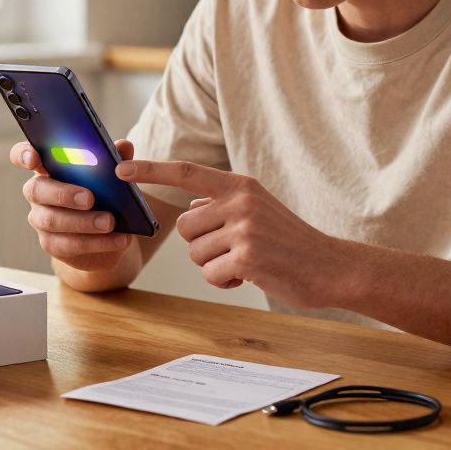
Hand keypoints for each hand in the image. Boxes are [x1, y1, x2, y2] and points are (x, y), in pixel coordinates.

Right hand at [11, 139, 134, 272]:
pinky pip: (67, 244)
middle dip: (62, 193)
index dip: (23, 155)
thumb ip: (116, 158)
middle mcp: (38, 192)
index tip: (34, 158)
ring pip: (52, 220)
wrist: (111, 232)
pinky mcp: (52, 244)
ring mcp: (41, 219)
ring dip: (83, 222)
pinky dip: (96, 242)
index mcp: (48, 167)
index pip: (23, 155)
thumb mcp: (113, 175)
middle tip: (89, 198)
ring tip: (110, 222)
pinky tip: (118, 239)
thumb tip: (124, 145)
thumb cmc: (106, 193)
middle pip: (37, 189)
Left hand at [115, 159, 344, 308]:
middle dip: (202, 245)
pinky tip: (251, 275)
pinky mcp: (247, 256)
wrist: (330, 266)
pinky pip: (211, 274)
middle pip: (184, 226)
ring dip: (215, 265)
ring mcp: (244, 228)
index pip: (186, 172)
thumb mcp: (259, 209)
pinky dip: (225, 281)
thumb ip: (224, 203)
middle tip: (235, 249)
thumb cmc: (290, 241)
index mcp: (240, 185)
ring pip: (195, 253)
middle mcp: (240, 201)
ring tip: (247, 261)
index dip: (151, 171)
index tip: (120, 170)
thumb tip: (192, 201)